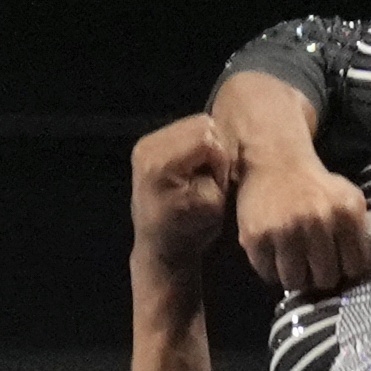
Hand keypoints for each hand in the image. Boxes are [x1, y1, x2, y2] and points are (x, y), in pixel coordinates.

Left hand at [130, 114, 236, 268]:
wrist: (161, 247)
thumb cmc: (189, 231)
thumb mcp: (214, 204)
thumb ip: (220, 170)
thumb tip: (224, 149)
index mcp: (160, 162)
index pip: (207, 138)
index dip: (220, 161)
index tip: (215, 186)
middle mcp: (148, 146)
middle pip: (202, 124)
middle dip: (214, 150)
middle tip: (210, 178)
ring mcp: (147, 142)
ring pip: (197, 123)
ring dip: (206, 147)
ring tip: (201, 173)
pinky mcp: (151, 143)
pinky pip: (187, 130)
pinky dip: (196, 146)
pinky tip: (192, 168)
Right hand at [235, 152, 370, 294]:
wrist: (275, 161)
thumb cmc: (315, 185)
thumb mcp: (349, 198)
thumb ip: (360, 230)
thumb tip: (360, 269)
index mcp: (345, 214)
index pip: (354, 268)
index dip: (346, 269)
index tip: (338, 263)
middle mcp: (317, 222)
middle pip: (325, 280)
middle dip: (320, 275)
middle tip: (313, 265)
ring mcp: (284, 231)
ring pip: (295, 282)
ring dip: (295, 277)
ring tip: (293, 262)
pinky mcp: (256, 237)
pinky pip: (267, 274)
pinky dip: (271, 270)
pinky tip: (275, 255)